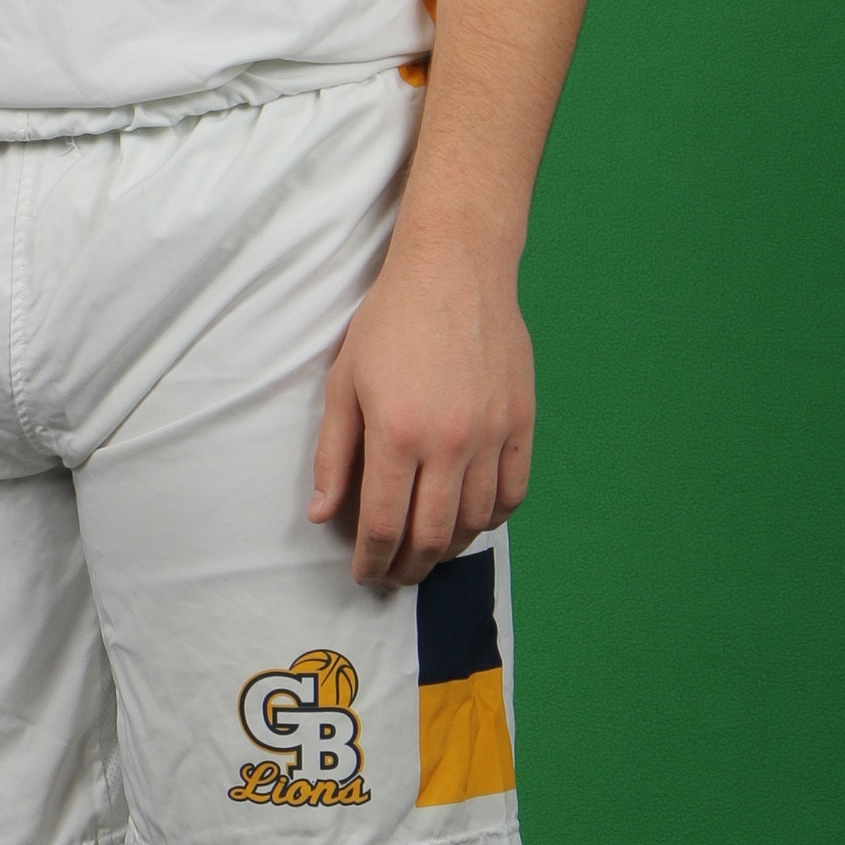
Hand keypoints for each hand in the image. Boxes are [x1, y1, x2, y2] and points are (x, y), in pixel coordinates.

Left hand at [309, 232, 534, 586]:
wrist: (455, 269)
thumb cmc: (391, 321)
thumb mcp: (344, 382)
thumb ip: (333, 454)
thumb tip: (322, 515)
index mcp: (396, 433)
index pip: (383, 525)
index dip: (371, 560)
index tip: (364, 574)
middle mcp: (449, 442)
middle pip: (432, 536)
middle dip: (409, 568)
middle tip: (394, 575)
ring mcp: (492, 434)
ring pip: (475, 522)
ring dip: (449, 549)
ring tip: (428, 552)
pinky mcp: (522, 421)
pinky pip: (513, 493)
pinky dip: (492, 518)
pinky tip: (471, 520)